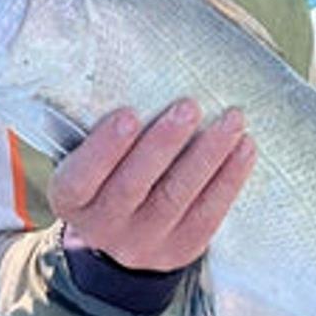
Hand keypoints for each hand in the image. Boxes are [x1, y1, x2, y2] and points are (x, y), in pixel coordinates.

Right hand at [47, 100, 256, 270]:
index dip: (104, 148)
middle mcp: (102, 227)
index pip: (81, 178)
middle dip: (164, 144)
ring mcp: (143, 243)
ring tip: (231, 120)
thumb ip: (95, 128)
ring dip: (207, 155)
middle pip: (132, 186)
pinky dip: (229, 178)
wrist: (123, 235)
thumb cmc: (105, 174)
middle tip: (189, 106)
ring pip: (176, 196)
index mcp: (71, 201)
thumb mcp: (86, 158)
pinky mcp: (181, 249)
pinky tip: (245, 147)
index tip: (128, 114)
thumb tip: (127, 66)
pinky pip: (208, 213)